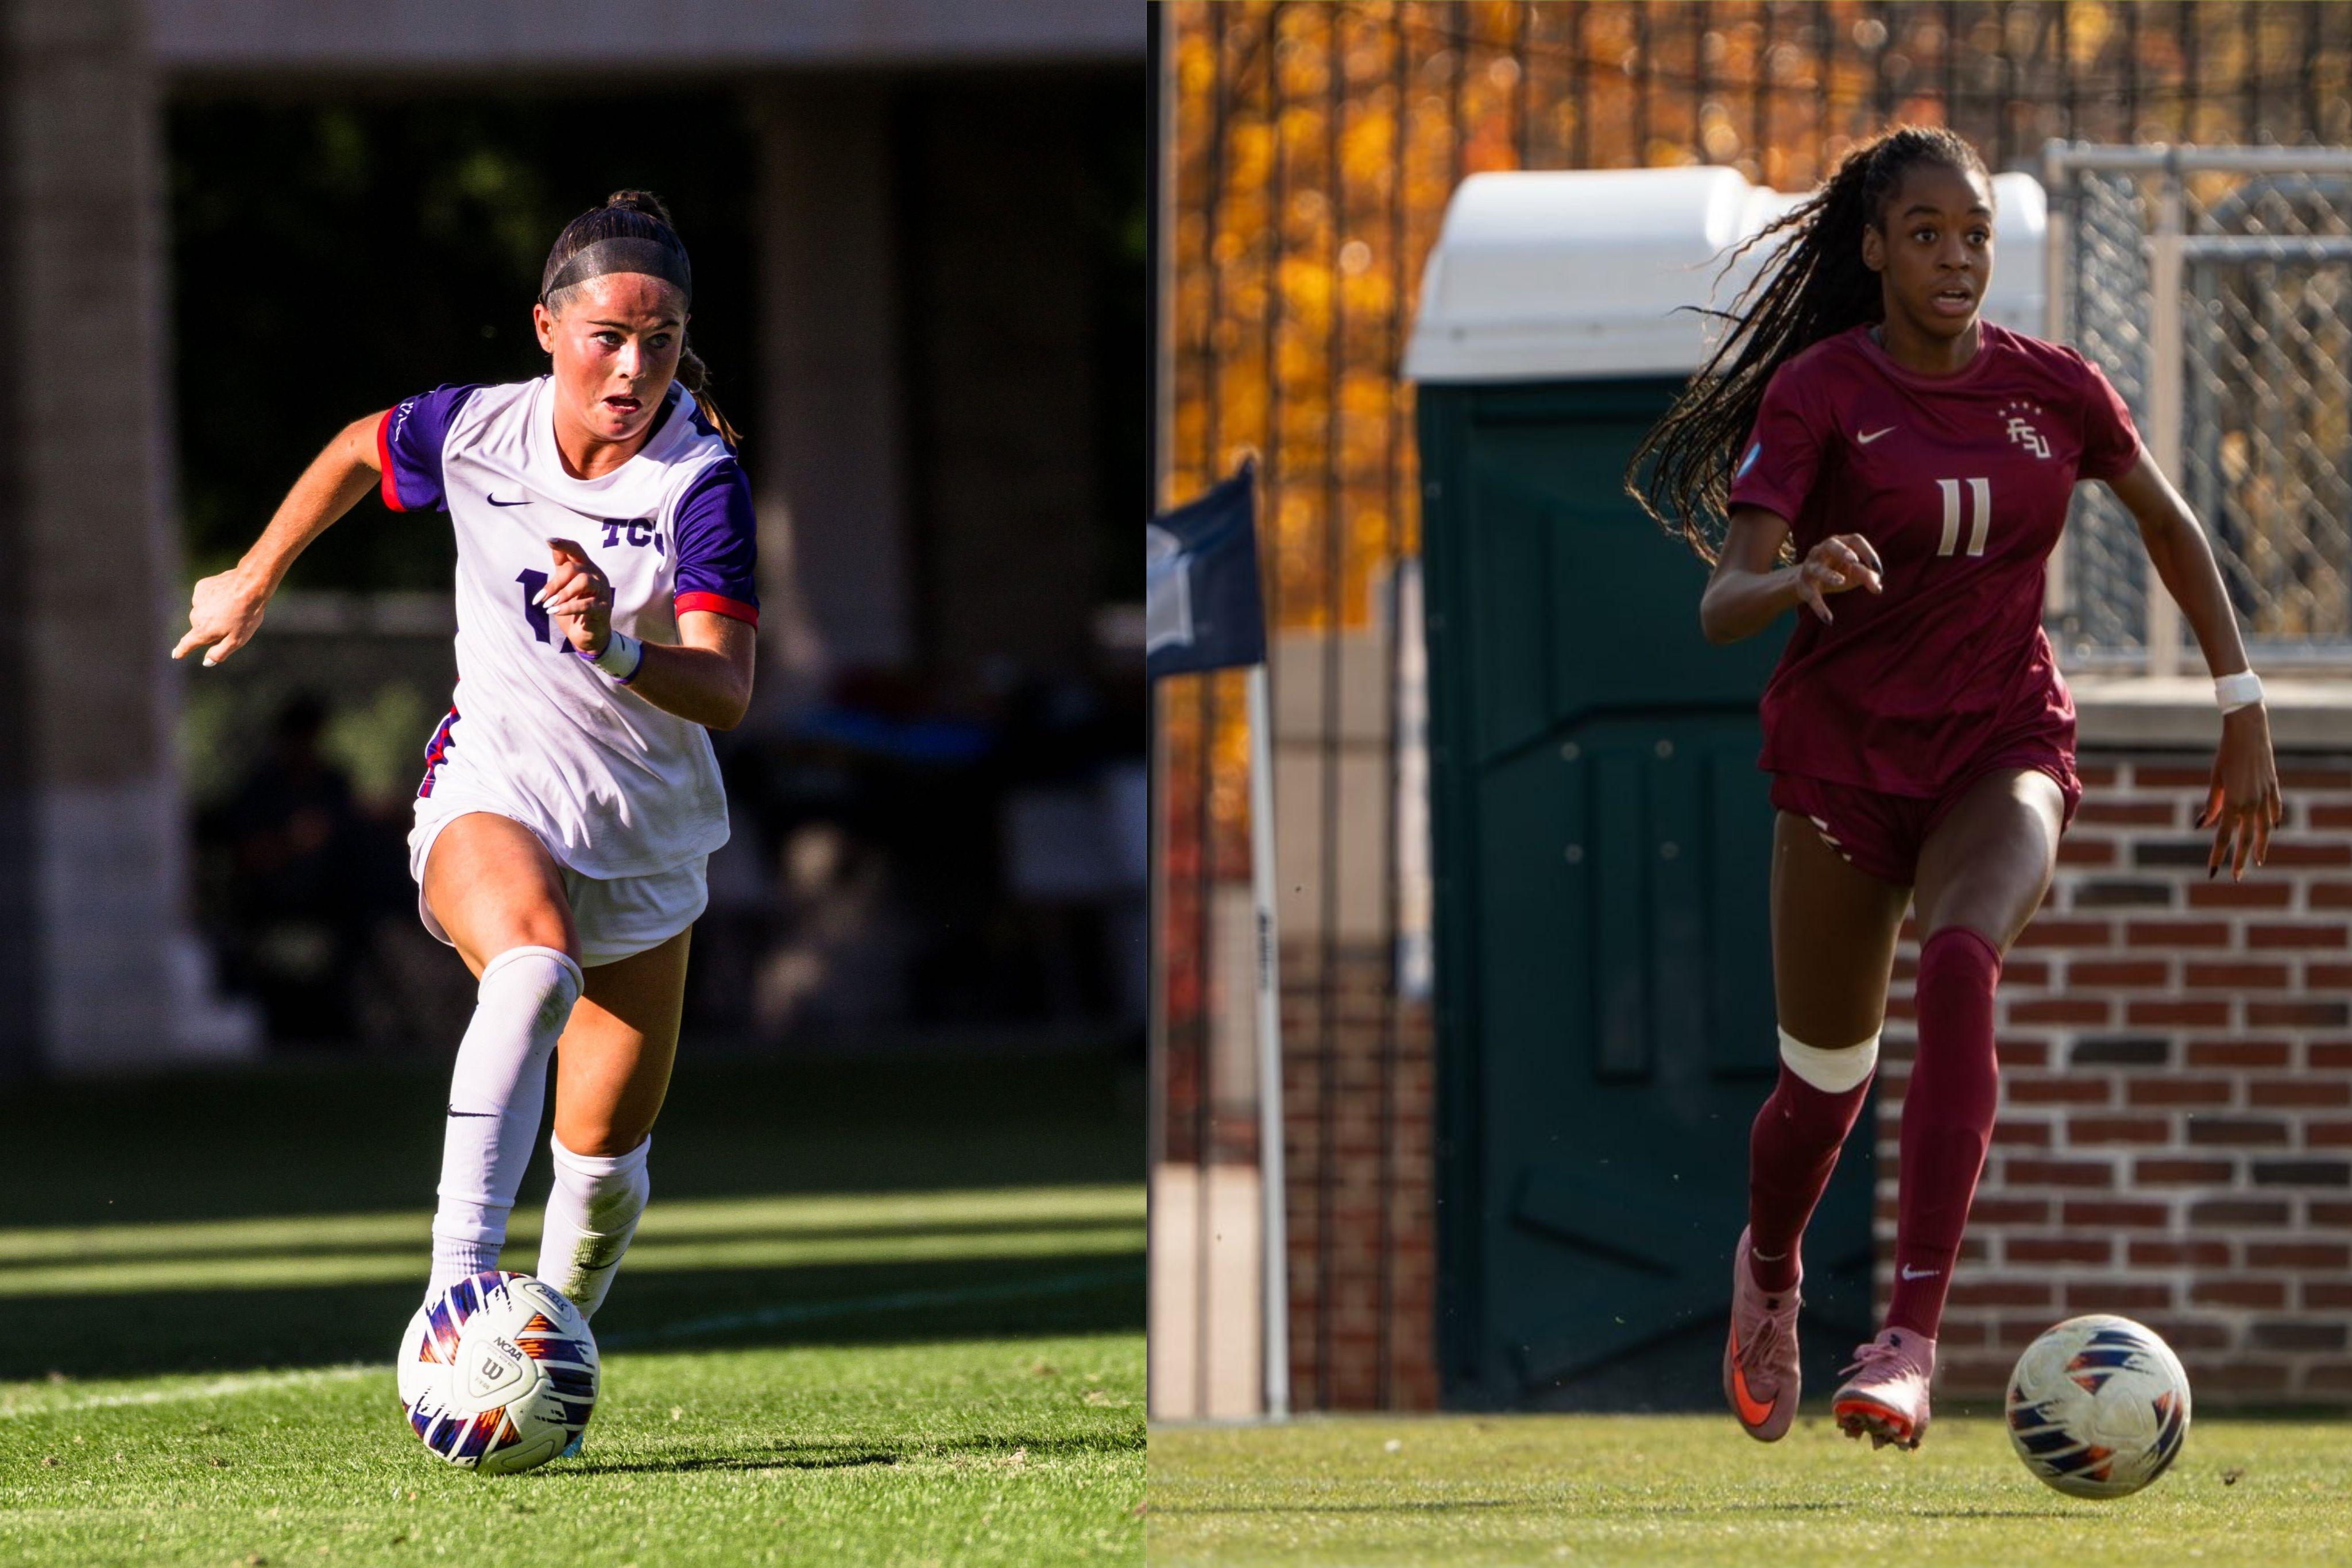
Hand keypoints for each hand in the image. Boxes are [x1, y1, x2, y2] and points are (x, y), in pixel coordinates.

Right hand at [172, 567, 269, 666]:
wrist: (249, 585)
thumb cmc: (246, 615)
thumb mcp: (237, 640)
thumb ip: (219, 653)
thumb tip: (206, 662)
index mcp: (203, 631)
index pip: (188, 644)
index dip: (182, 650)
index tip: (176, 655)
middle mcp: (195, 616)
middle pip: (201, 627)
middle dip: (213, 627)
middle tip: (233, 623)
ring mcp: (197, 600)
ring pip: (205, 611)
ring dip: (216, 611)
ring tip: (233, 607)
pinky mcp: (201, 587)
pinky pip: (207, 597)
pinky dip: (215, 598)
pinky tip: (228, 594)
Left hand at [539, 538, 613, 654]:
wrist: (587, 635)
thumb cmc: (573, 609)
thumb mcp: (563, 587)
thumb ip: (561, 569)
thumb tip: (553, 546)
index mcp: (586, 568)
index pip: (576, 550)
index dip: (563, 544)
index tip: (549, 540)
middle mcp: (596, 575)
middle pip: (575, 568)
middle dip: (554, 583)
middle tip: (541, 599)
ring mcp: (602, 591)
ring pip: (584, 581)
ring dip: (562, 593)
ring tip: (548, 606)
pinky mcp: (603, 608)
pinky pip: (587, 604)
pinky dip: (568, 607)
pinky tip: (554, 612)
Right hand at [1792, 533, 1883, 622]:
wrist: (1807, 582)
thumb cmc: (1837, 572)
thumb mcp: (1853, 572)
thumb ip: (1867, 576)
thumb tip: (1878, 587)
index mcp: (1839, 543)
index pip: (1855, 540)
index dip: (1868, 552)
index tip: (1878, 569)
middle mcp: (1822, 551)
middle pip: (1832, 545)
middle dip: (1843, 552)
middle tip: (1854, 561)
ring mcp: (1810, 567)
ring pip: (1818, 569)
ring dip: (1829, 575)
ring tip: (1841, 582)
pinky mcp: (1803, 585)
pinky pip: (1811, 596)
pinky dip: (1819, 607)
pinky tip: (1829, 619)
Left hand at [2199, 703, 2282, 879]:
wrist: (2249, 732)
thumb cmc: (2226, 754)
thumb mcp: (2215, 780)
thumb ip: (2213, 804)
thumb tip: (2203, 825)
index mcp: (2233, 803)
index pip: (2222, 837)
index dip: (2217, 856)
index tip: (2212, 872)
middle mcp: (2252, 804)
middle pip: (2247, 839)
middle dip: (2241, 860)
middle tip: (2237, 878)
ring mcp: (2266, 797)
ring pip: (2264, 830)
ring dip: (2260, 847)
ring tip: (2258, 861)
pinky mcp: (2274, 788)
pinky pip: (2274, 811)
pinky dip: (2272, 823)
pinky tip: (2271, 831)